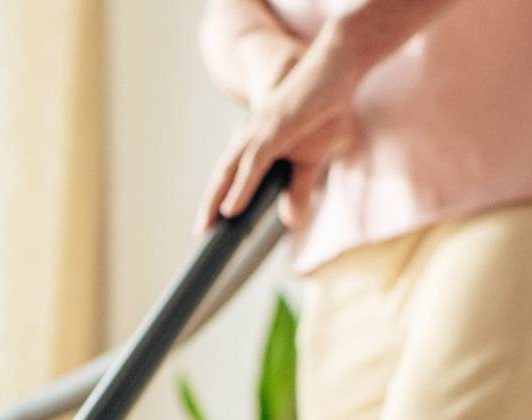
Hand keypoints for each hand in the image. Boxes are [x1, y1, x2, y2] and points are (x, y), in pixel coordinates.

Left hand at [196, 29, 367, 231]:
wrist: (334, 71)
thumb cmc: (320, 111)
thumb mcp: (310, 160)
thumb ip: (298, 190)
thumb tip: (291, 223)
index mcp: (253, 146)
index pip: (228, 180)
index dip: (215, 204)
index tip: (206, 232)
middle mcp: (248, 139)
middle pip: (221, 178)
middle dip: (208, 208)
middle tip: (198, 236)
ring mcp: (258, 133)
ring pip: (229, 173)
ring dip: (214, 201)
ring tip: (204, 228)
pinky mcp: (273, 129)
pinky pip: (252, 163)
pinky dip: (240, 187)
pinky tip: (230, 209)